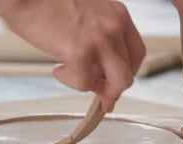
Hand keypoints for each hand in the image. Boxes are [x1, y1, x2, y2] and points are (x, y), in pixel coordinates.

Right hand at [0, 0, 145, 111]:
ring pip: (117, 84)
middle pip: (129, 71)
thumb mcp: (86, 12)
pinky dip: (71, 83)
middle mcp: (114, 26)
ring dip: (98, 90)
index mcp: (117, 13)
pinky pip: (85, 84)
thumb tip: (97, 65)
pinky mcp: (80, 52)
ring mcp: (100, 39)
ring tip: (76, 79)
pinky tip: (59, 69)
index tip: (115, 82)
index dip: (127, 72)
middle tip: (100, 96)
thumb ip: (98, 34)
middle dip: (113, 88)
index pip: (136, 52)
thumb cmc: (46, 1)